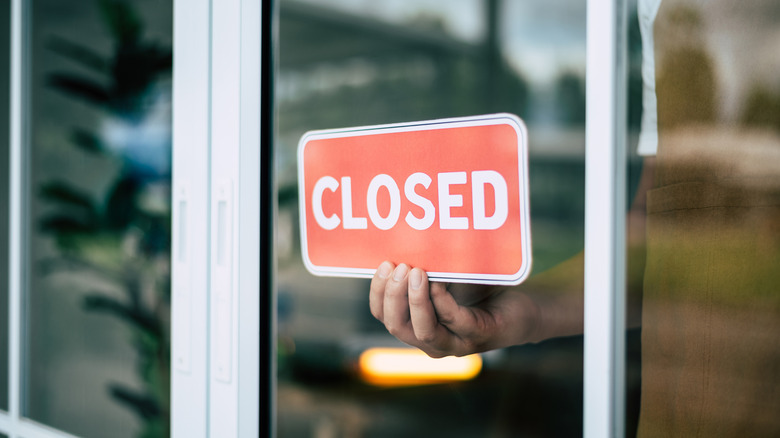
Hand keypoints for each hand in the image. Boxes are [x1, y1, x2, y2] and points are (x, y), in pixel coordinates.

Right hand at [369, 261, 542, 357]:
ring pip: (423, 331)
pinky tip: (438, 282)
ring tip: (415, 271)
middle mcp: (432, 341)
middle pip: (398, 326)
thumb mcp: (446, 275)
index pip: (384, 316)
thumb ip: (425, 267)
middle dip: (393, 296)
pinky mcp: (480, 335)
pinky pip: (455, 321)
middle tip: (399, 266)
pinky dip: (442, 302)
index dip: (378, 293)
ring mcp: (456, 343)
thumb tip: (400, 237)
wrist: (525, 305)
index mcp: (417, 326)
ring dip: (415, 300)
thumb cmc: (481, 289)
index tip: (383, 265)